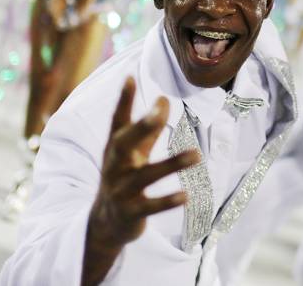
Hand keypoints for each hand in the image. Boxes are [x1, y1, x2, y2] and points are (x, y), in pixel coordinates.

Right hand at [82, 78, 198, 285]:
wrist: (105, 223)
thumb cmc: (124, 178)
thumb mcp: (135, 152)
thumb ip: (149, 128)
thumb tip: (164, 98)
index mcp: (115, 148)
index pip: (118, 120)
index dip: (123, 100)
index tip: (129, 77)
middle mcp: (114, 166)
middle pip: (124, 143)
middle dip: (141, 127)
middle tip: (159, 111)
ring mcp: (120, 189)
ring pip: (146, 175)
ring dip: (172, 164)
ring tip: (197, 154)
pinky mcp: (130, 212)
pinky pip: (150, 206)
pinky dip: (167, 201)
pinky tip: (186, 195)